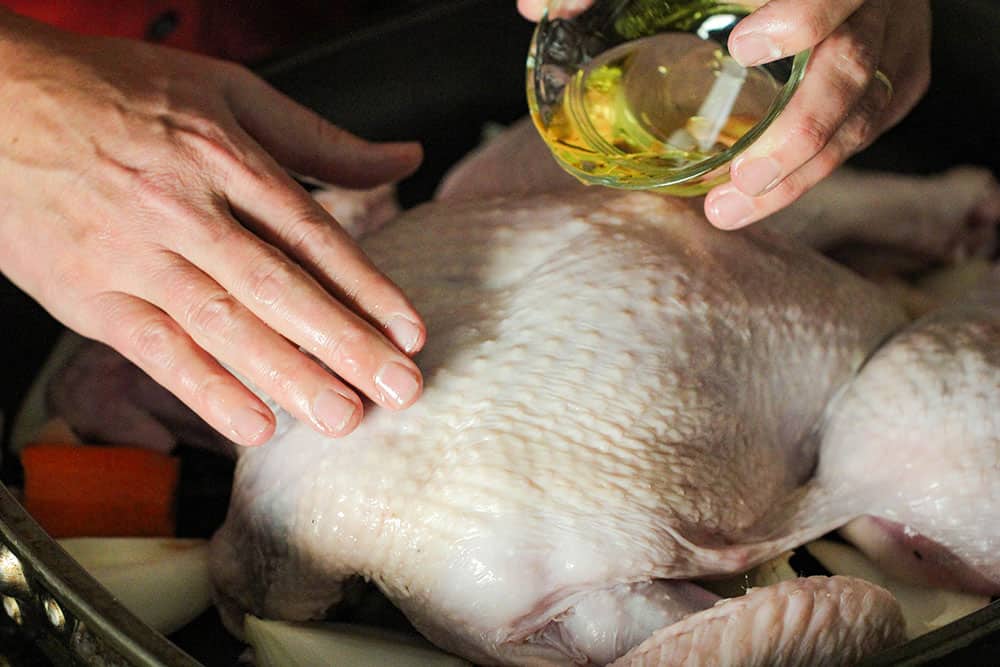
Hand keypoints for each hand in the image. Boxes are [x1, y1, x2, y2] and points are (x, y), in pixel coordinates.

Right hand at [0, 11, 425, 446]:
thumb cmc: (116, 90)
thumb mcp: (230, 91)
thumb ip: (321, 139)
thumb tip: (402, 158)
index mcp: (224, 156)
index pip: (313, 234)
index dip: (367, 288)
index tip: (409, 333)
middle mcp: (183, 208)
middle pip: (278, 287)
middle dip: (344, 344)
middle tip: (398, 391)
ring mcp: (133, 255)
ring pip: (222, 324)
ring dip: (287, 376)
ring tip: (342, 418)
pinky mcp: (88, 294)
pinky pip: (155, 349)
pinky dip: (204, 389)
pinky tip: (252, 423)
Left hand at [516, 1, 930, 229]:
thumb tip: (532, 6)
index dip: (803, 13)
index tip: (747, 47)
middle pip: (853, 66)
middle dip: (798, 132)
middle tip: (740, 182)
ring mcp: (895, 35)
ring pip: (867, 110)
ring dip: (803, 171)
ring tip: (734, 208)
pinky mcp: (902, 69)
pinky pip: (873, 123)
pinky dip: (821, 164)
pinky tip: (767, 190)